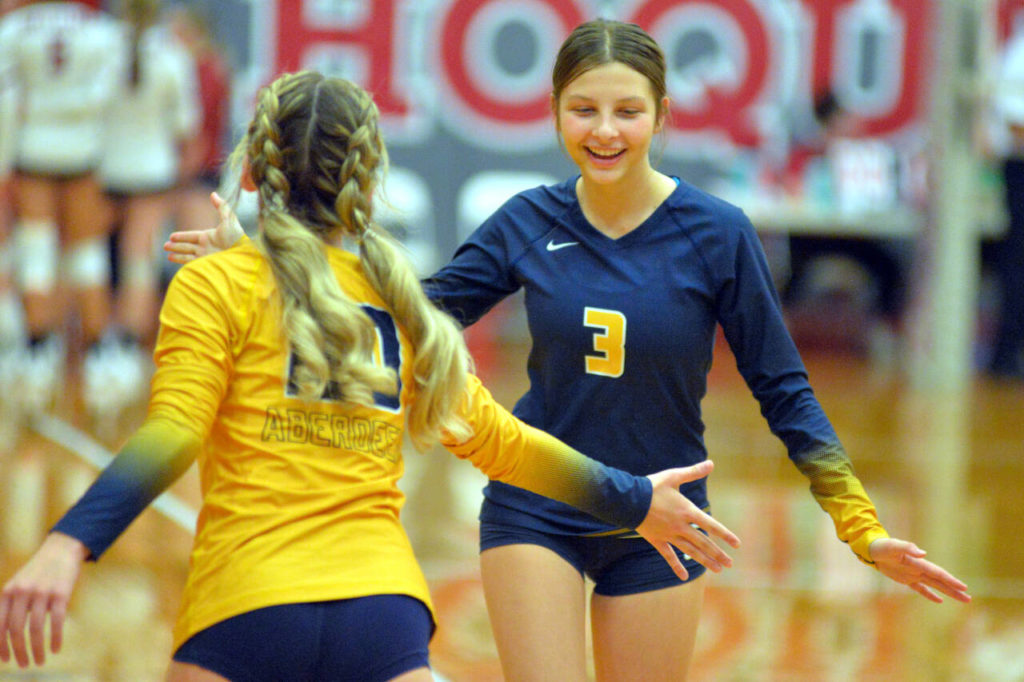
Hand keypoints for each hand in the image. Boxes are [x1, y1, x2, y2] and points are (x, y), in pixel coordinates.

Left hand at [0, 533, 88, 666]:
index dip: (0, 646)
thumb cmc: (38, 572)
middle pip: (16, 630)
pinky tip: (56, 648)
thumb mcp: (18, 585)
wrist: (61, 549)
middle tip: (25, 665)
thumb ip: (11, 606)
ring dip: (37, 649)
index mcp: (7, 592)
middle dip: (19, 652)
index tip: (6, 660)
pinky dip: (55, 638)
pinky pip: (56, 621)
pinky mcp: (61, 593)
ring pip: (35, 628)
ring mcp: (42, 592)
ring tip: (40, 661)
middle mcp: (22, 592)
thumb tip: (6, 637)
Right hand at [163, 191, 244, 264]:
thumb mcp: (229, 220)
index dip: (182, 236)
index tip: (171, 237)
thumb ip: (221, 207)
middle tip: (165, 246)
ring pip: (187, 254)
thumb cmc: (237, 238)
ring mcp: (205, 257)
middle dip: (176, 246)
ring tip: (167, 254)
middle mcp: (207, 248)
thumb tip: (213, 194)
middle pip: (188, 246)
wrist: (242, 256)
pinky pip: (189, 262)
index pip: (192, 236)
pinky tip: (172, 259)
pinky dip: (181, 261)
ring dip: (177, 253)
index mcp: (210, 237)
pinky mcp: (205, 265)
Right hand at [636, 460, 740, 580]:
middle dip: (718, 553)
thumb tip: (711, 463)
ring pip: (690, 551)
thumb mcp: (674, 476)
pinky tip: (684, 577)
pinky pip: (669, 556)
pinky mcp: (657, 540)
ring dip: (705, 561)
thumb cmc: (652, 486)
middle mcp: (681, 526)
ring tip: (717, 570)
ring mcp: (669, 535)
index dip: (725, 535)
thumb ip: (693, 472)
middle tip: (729, 564)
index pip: (711, 525)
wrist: (629, 499)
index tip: (737, 545)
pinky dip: (677, 566)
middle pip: (703, 542)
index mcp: (687, 511)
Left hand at [869, 537, 970, 603]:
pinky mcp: (906, 579)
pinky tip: (940, 601)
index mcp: (918, 563)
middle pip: (940, 581)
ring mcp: (913, 574)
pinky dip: (930, 594)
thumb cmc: (882, 546)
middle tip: (968, 598)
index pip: (937, 573)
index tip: (963, 587)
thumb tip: (923, 553)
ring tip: (962, 599)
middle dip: (954, 589)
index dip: (950, 580)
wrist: (871, 549)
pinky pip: (921, 589)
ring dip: (947, 592)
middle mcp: (919, 569)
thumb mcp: (892, 546)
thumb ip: (907, 548)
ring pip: (934, 585)